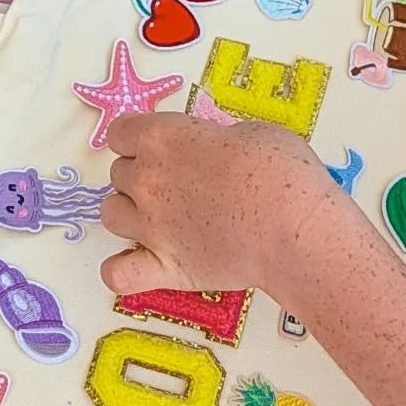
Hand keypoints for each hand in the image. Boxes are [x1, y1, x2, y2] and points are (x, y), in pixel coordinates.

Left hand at [99, 111, 344, 295]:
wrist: (295, 226)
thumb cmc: (279, 170)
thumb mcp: (248, 132)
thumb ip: (213, 139)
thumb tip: (212, 150)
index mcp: (161, 137)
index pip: (120, 132)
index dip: (138, 139)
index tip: (160, 148)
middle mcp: (145, 179)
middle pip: (119, 173)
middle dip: (141, 175)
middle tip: (177, 185)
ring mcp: (150, 226)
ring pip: (111, 214)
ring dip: (129, 214)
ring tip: (159, 219)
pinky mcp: (164, 268)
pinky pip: (117, 274)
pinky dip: (121, 271)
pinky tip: (139, 264)